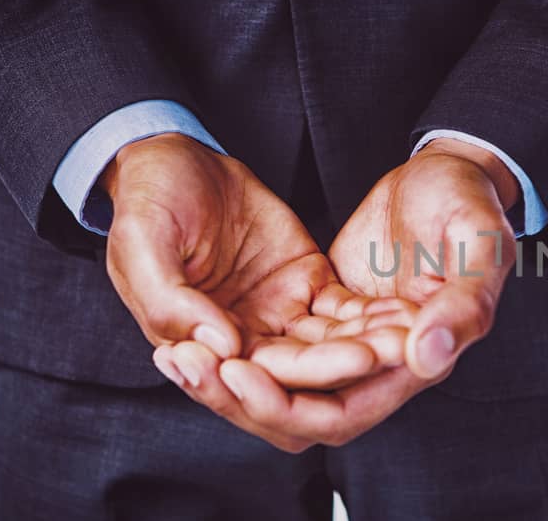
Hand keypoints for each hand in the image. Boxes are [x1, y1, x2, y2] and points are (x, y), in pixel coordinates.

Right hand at [102, 133, 407, 451]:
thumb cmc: (149, 199)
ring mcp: (278, 316)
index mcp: (192, 346)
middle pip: (296, 383)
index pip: (240, 390)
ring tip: (402, 337)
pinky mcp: (307, 285)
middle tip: (380, 355)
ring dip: (366, 348)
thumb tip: (220, 345)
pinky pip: (347, 312)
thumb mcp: (143, 242)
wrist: (177, 157)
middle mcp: (241, 343)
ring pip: (329, 350)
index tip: (335, 364)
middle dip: (339, 373)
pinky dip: (374, 317)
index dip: (282, 389)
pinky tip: (405, 313)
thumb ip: (169, 300)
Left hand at [213, 137, 517, 445]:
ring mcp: (353, 336)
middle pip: (300, 410)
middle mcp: (384, 364)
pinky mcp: (330, 307)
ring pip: (283, 379)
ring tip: (176, 353)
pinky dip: (237, 340)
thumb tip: (424, 359)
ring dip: (233, 374)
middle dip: (242, 397)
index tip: (236, 371)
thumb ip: (465, 304)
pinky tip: (191, 330)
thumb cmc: (472, 198)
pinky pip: (279, 339)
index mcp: (424, 358)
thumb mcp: (480, 241)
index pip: (341, 413)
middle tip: (186, 365)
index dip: (284, 405)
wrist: (452, 166)